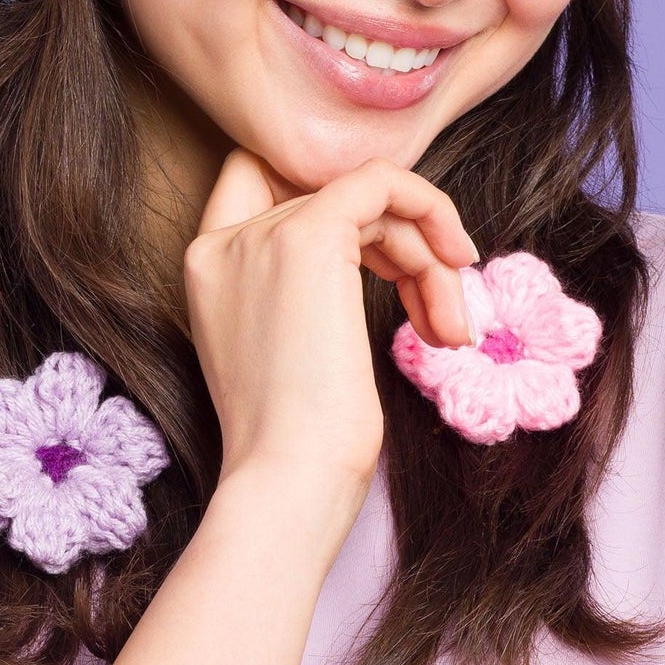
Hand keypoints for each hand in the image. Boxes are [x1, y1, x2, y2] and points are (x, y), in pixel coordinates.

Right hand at [184, 148, 478, 488]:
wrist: (290, 482)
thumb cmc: (299, 445)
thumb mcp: (289, 349)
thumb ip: (304, 287)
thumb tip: (385, 244)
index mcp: (207, 267)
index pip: (257, 182)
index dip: (326, 206)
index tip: (382, 262)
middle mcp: (223, 240)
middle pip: (332, 200)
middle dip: (399, 249)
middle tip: (440, 316)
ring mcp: (263, 234)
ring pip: (366, 200)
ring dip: (425, 256)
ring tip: (450, 328)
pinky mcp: (310, 234)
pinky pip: (382, 181)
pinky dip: (430, 207)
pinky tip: (458, 262)